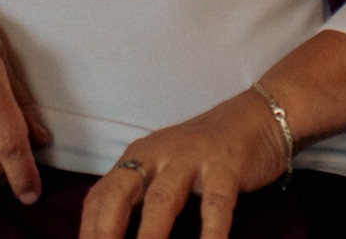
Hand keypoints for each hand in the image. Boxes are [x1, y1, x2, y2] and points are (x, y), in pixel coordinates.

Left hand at [78, 91, 287, 238]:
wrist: (256, 117)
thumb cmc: (203, 153)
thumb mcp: (162, 168)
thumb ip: (137, 196)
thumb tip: (106, 234)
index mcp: (136, 159)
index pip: (100, 196)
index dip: (88, 229)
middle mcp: (156, 156)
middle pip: (119, 194)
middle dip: (106, 232)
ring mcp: (191, 159)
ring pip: (162, 201)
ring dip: (149, 237)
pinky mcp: (226, 166)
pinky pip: (216, 205)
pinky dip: (211, 233)